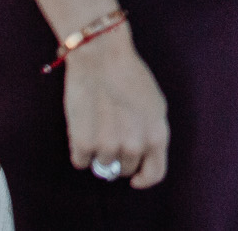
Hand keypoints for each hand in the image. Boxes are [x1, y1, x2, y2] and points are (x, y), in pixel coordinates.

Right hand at [63, 26, 168, 190]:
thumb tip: (142, 156)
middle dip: (119, 156)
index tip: (134, 178)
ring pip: (102, 165)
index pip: (155, 174)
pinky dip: (80, 149)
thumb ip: (151, 133)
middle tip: (112, 132)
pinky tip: (83, 126)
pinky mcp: (83, 144)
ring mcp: (109, 147)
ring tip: (98, 123)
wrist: (102, 58)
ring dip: (98, 151)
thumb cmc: (129, 77)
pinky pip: (81, 161)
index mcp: (157, 135)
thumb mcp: (154, 105)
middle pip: (125, 169)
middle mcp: (136, 145)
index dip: (143, 179)